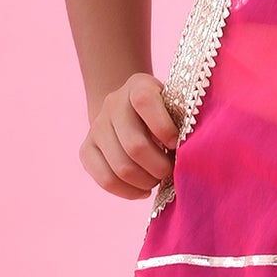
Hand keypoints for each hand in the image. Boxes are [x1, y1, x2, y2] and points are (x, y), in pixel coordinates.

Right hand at [80, 71, 177, 198]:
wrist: (128, 111)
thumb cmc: (165, 114)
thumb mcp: (175, 107)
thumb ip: (182, 123)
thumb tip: (190, 157)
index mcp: (138, 86)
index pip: (144, 101)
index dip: (163, 127)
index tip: (175, 143)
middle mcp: (113, 103)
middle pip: (134, 145)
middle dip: (159, 167)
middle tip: (170, 171)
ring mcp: (97, 126)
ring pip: (121, 167)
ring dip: (146, 182)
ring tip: (157, 180)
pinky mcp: (86, 149)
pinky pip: (105, 179)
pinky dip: (128, 191)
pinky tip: (143, 190)